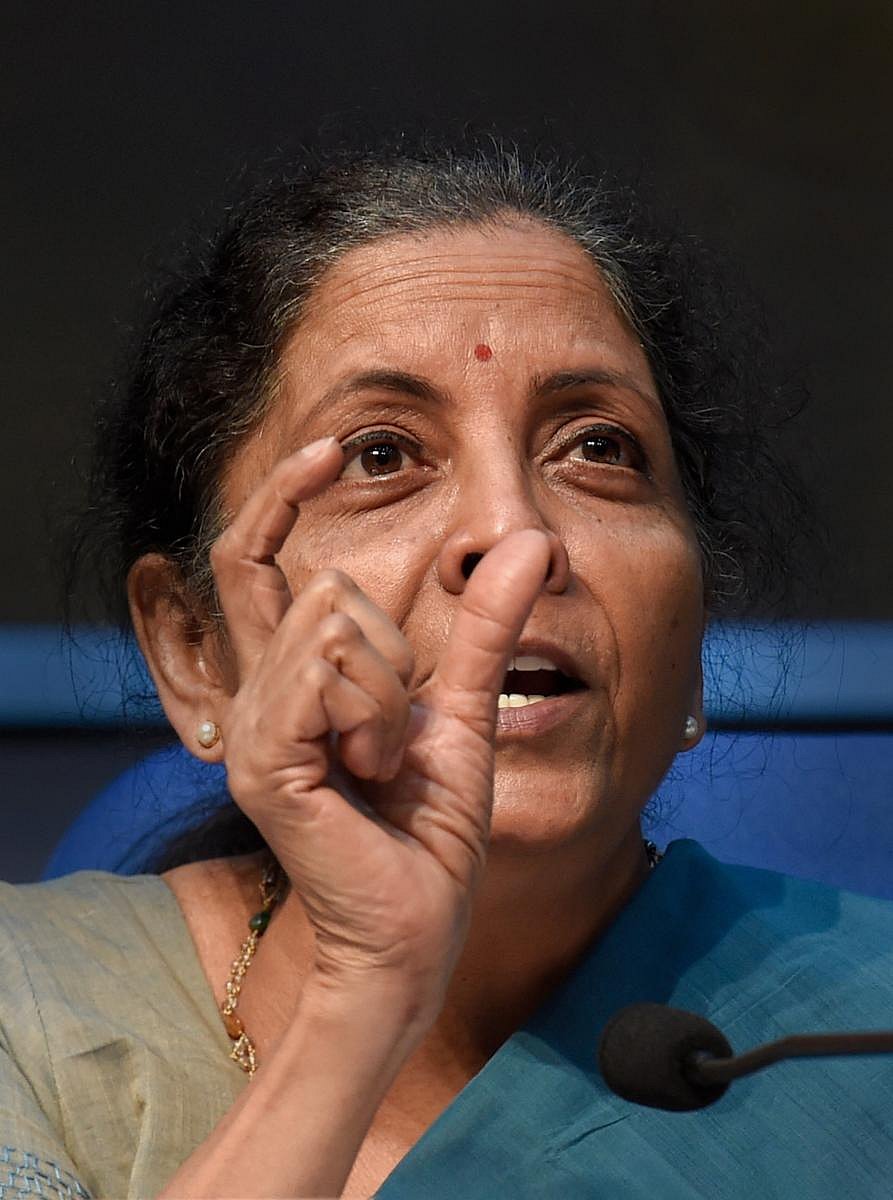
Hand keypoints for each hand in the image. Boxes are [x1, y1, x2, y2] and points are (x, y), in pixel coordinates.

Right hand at [210, 436, 550, 1006]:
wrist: (417, 927)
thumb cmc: (430, 831)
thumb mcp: (464, 706)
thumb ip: (484, 626)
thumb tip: (530, 541)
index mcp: (294, 681)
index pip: (254, 562)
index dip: (279, 497)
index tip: (328, 450)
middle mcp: (259, 694)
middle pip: (326, 589)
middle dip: (394, 652)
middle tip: (396, 738)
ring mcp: (255, 728)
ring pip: (335, 626)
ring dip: (392, 693)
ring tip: (385, 764)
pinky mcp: (265, 760)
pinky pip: (332, 676)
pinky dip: (379, 717)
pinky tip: (372, 774)